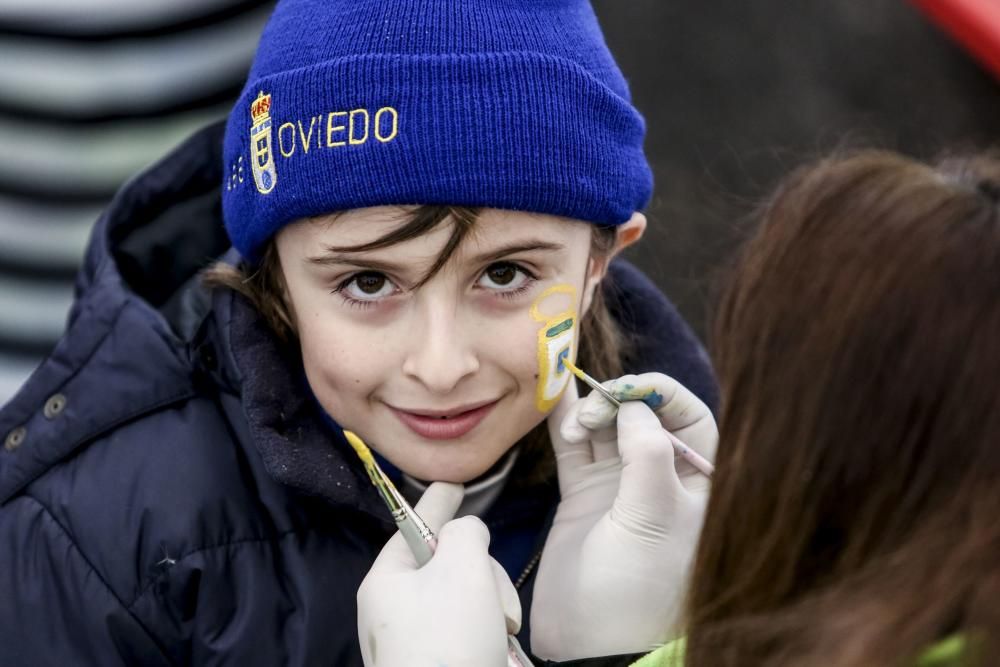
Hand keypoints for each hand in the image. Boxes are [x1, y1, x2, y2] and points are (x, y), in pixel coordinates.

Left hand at [357, 482, 520, 666]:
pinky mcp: (434, 665)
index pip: (414, 525)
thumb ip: (466, 533)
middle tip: (498, 606)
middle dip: (483, 577)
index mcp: (386, 581)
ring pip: (465, 599)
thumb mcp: (463, 567)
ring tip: (500, 634)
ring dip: (491, 608)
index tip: (454, 483)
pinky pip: (467, 631)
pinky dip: (487, 636)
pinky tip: (497, 652)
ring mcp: (413, 642)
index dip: (438, 501)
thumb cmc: (450, 638)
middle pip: (447, 565)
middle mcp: (393, 611)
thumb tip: (466, 535)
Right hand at [530, 373, 716, 660]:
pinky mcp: (584, 496)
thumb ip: (647, 455)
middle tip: (592, 411)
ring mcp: (620, 486)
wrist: (593, 644)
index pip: (691, 417)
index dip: (661, 394)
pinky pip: (576, 448)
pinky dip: (564, 423)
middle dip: (618, 399)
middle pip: (645, 414)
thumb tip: (635, 406)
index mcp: (697, 485)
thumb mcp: (654, 519)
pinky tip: (554, 399)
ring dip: (588, 408)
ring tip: (570, 412)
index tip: (628, 390)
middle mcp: (661, 479)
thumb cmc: (638, 590)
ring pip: (607, 427)